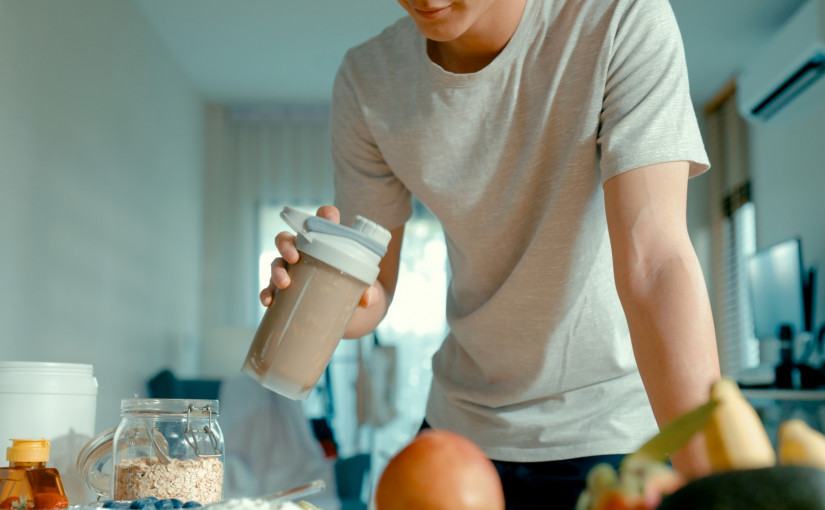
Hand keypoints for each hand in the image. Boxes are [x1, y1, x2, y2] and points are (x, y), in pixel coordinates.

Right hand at [258, 205, 377, 307]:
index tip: (330, 216)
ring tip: (284, 283)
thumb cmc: (351, 287)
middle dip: (286, 245)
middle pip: (287, 238)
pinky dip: (267, 293)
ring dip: (276, 270)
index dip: (325, 214)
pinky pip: (269, 288)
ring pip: (276, 262)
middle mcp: (303, 252)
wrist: (343, 309)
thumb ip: (368, 292)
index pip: (322, 221)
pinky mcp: (284, 290)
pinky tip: (268, 300)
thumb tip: (367, 299)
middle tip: (294, 258)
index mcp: (324, 243)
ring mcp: (291, 270)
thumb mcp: (361, 288)